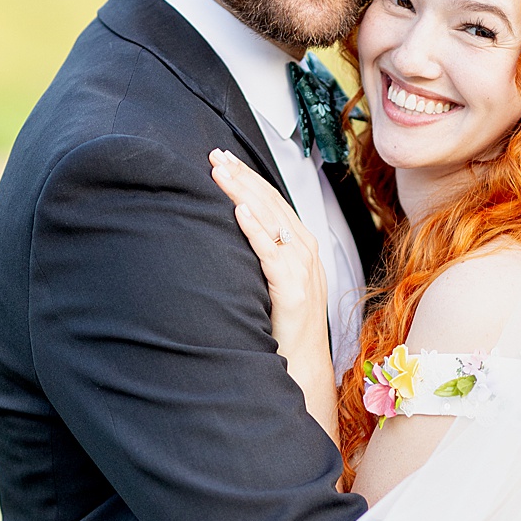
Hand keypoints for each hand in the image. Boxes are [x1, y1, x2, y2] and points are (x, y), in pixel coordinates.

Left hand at [210, 148, 338, 442]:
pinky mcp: (293, 290)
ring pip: (271, 221)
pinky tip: (240, 212)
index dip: (249, 178)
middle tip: (215, 156)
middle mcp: (305, 251)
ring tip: (220, 173)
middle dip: (242, 177)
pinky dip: (256, 230)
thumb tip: (233, 230)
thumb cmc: (283, 324)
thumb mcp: (272, 281)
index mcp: (301, 246)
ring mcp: (302, 269)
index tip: (224, 160)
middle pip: (271, 203)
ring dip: (244, 193)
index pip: (273, 201)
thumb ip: (261, 254)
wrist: (302, 364)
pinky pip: (272, 253)